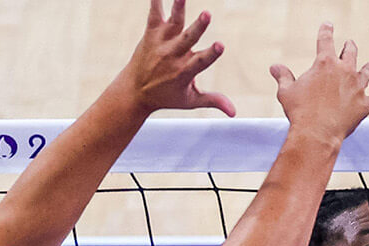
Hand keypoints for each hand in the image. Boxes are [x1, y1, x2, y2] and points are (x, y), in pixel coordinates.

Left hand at [120, 0, 234, 115]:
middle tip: (207, 14)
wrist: (133, 91)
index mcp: (184, 72)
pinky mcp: (151, 33)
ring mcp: (161, 42)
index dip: (211, 54)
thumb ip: (213, 100)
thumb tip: (234, 112)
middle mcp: (172, 55)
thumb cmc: (165, 96)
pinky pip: (154, 13)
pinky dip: (156, 1)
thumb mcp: (190, 100)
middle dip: (198, 27)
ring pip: (172, 22)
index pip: (200, 61)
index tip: (220, 45)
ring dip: (179, 7)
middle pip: (188, 38)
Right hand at [270, 24, 368, 142]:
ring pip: (366, 73)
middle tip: (350, 44)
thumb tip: (275, 67)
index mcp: (325, 64)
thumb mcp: (286, 91)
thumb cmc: (300, 111)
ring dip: (367, 68)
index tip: (328, 25)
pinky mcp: (365, 105)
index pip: (325, 40)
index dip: (326, 31)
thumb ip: (283, 76)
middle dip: (349, 47)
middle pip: (350, 53)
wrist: (317, 132)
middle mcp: (344, 71)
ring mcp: (357, 87)